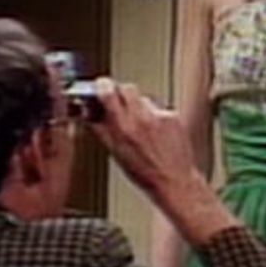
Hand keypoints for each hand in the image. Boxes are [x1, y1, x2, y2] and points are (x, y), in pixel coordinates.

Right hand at [89, 79, 196, 197]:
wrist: (175, 180)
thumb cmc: (146, 174)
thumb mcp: (116, 153)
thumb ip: (102, 130)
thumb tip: (90, 116)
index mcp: (123, 127)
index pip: (109, 93)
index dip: (103, 86)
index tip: (101, 86)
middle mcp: (141, 118)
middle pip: (128, 88)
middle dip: (121, 93)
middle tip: (120, 103)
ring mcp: (159, 116)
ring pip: (144, 98)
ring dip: (139, 107)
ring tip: (141, 126)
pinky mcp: (173, 116)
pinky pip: (159, 109)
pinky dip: (155, 116)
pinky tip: (156, 132)